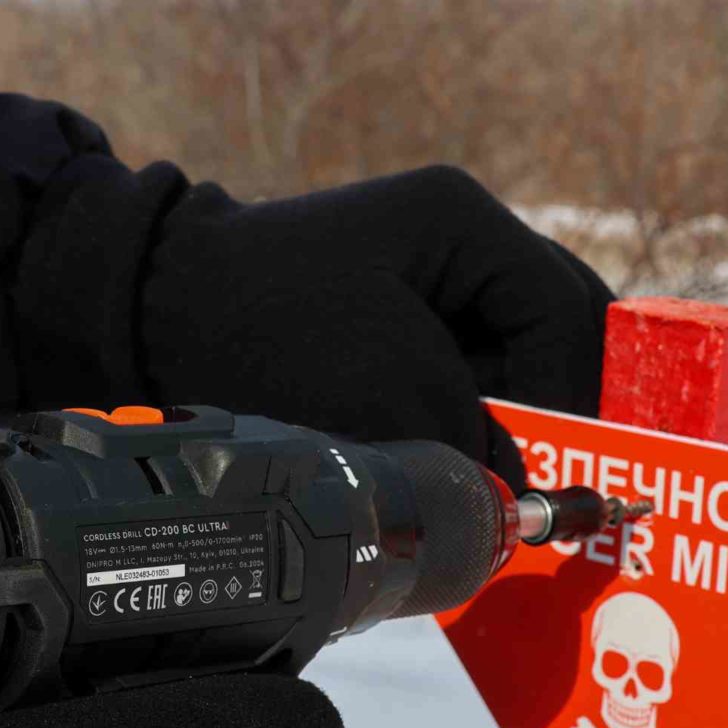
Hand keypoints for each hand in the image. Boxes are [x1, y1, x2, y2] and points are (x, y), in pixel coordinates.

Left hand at [137, 166, 614, 489]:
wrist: (153, 321)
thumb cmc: (270, 333)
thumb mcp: (387, 386)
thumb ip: (471, 443)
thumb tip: (530, 503)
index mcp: (464, 224)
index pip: (564, 309)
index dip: (574, 396)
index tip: (564, 468)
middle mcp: (457, 247)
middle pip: (554, 332)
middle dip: (559, 411)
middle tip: (562, 482)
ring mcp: (428, 288)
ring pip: (513, 367)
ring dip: (514, 429)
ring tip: (508, 489)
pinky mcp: (397, 334)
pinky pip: (465, 387)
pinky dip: (471, 433)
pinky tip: (462, 476)